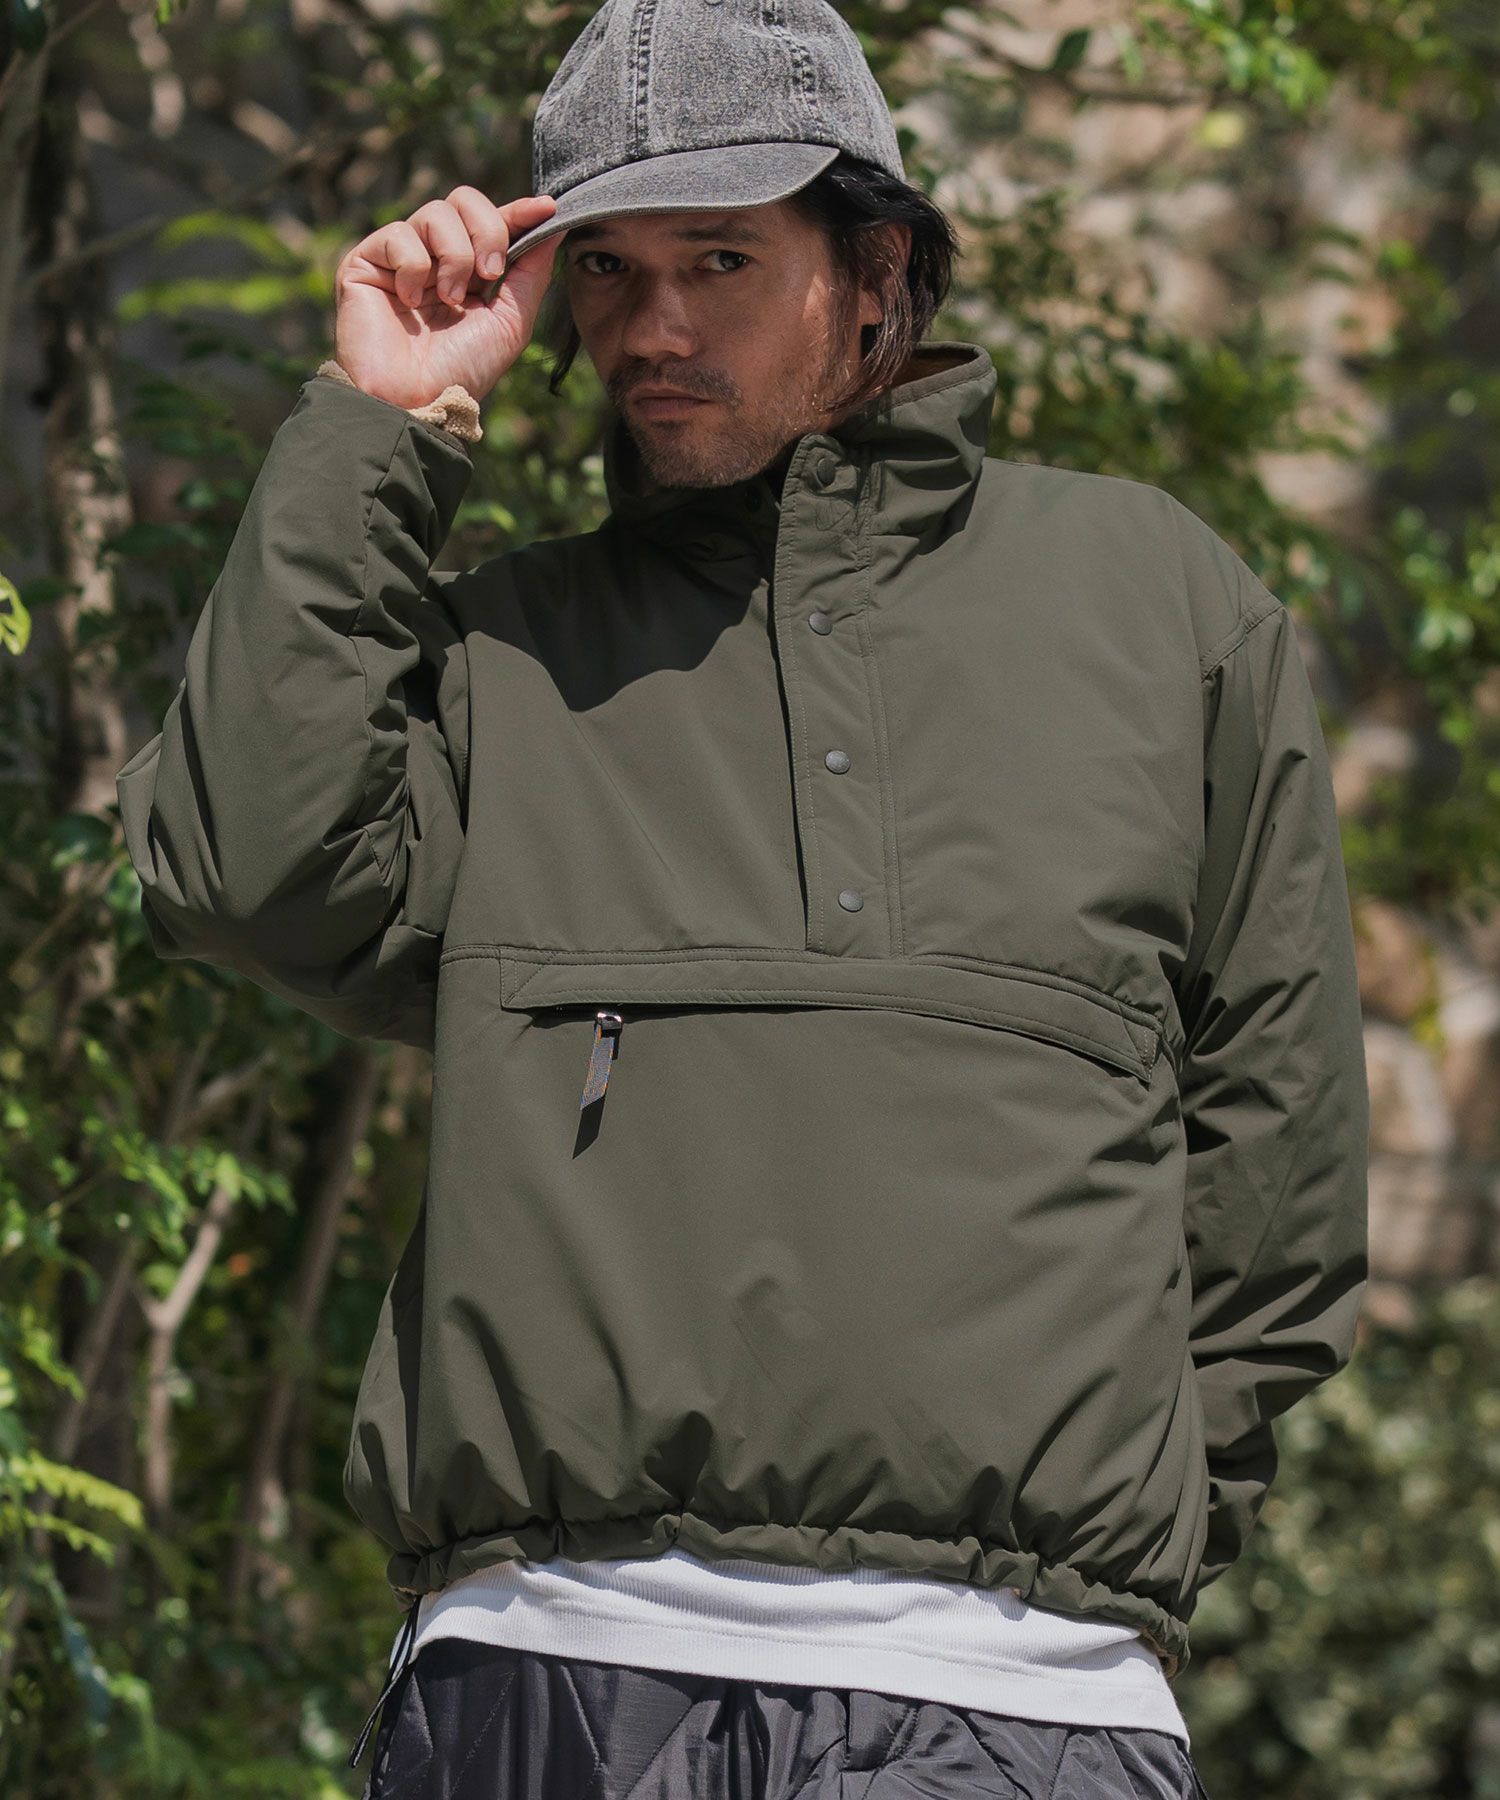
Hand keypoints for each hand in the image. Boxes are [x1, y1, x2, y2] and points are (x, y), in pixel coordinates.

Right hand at [332, 188, 561, 410]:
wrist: (418, 398)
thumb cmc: (464, 369)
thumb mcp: (510, 321)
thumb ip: (531, 272)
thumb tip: (553, 223)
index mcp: (468, 271)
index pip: (491, 221)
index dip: (518, 212)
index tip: (546, 209)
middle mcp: (433, 257)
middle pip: (463, 200)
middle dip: (487, 232)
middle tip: (489, 275)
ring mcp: (399, 257)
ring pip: (435, 213)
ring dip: (454, 257)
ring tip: (448, 299)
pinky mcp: (365, 261)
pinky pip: (398, 235)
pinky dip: (413, 269)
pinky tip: (409, 303)